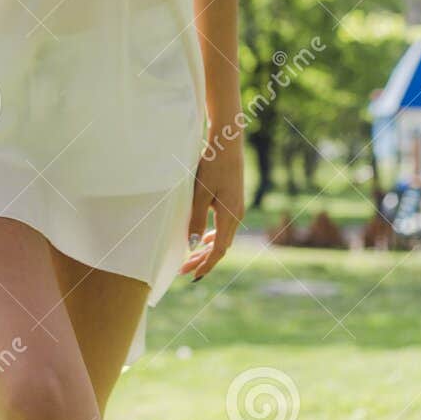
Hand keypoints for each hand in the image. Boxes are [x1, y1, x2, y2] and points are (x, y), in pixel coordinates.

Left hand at [180, 126, 244, 282]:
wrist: (228, 143)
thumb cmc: (212, 166)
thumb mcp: (200, 193)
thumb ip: (196, 219)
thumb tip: (192, 245)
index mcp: (230, 216)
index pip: (218, 250)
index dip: (206, 265)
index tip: (192, 276)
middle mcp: (236, 216)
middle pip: (220, 247)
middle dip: (203, 260)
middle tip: (184, 270)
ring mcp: (237, 209)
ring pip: (223, 238)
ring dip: (207, 249)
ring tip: (190, 258)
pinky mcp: (234, 201)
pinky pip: (224, 227)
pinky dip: (213, 237)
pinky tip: (203, 238)